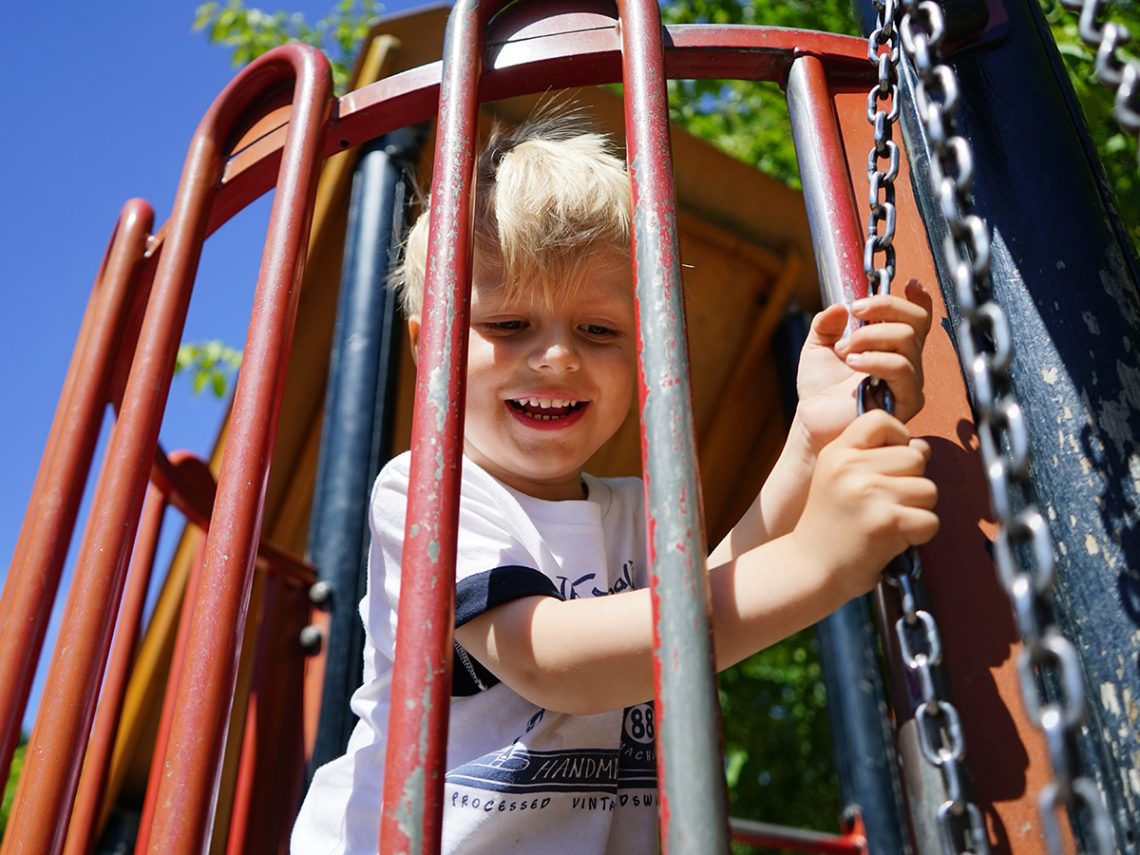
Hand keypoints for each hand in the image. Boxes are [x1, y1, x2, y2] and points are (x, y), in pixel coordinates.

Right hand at [791, 410, 938, 599]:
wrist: (809, 568)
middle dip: (912, 482)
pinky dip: (920, 534)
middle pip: (915, 457)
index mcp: (837, 453)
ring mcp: (868, 494)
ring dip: (918, 510)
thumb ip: (876, 457)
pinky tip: (894, 540)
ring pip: (928, 489)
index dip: (898, 438)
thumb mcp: (838, 478)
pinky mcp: (886, 522)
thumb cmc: (831, 525)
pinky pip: (930, 520)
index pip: (881, 420)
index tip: (889, 463)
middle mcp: (850, 468)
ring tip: (887, 522)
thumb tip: (923, 447)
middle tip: (885, 504)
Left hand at [794, 279, 932, 455]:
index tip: (909, 283)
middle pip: (914, 321)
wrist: (813, 420)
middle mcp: (906, 361)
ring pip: (906, 340)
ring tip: (844, 350)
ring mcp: (909, 382)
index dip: (919, 298)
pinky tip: (852, 362)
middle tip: (854, 314)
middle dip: (882, 309)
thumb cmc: (819, 388)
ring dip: (871, 336)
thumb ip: (826, 323)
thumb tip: (839, 307)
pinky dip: (875, 358)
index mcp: (890, 346)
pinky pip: (901, 369)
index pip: (917, 318)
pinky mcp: (906, 401)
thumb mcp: (817, 346)